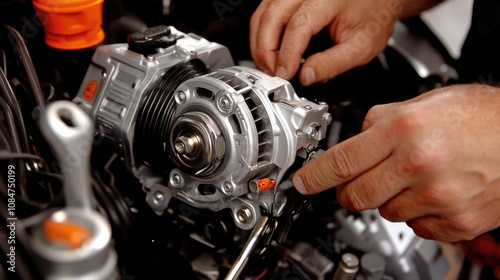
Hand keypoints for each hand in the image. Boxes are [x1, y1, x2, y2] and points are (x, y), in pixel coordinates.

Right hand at [250, 0, 399, 84]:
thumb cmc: (373, 16)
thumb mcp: (361, 46)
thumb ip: (332, 64)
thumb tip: (306, 77)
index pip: (298, 26)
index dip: (287, 54)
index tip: (284, 74)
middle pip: (271, 15)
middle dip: (265, 49)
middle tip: (270, 73)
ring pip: (263, 12)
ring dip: (259, 42)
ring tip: (267, 65)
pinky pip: (265, 11)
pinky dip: (262, 33)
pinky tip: (268, 51)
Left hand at [293, 84, 499, 241]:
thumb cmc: (479, 116)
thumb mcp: (423, 102)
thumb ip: (381, 120)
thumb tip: (355, 137)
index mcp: (403, 130)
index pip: (341, 161)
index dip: (314, 176)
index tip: (303, 183)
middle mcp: (417, 165)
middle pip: (355, 195)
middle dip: (349, 189)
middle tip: (358, 179)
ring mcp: (438, 198)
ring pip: (384, 212)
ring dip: (387, 198)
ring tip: (412, 176)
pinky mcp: (456, 222)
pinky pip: (416, 226)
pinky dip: (416, 212)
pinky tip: (432, 191)